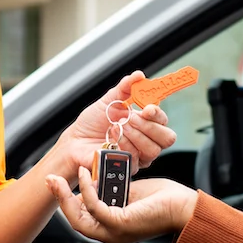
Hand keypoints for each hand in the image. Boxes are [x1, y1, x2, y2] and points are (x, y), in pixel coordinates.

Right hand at [45, 173, 198, 242]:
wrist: (185, 208)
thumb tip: (95, 181)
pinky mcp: (121, 224)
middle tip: (50, 179)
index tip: (57, 184)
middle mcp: (110, 235)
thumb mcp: (129, 193)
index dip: (66, 202)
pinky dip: (87, 190)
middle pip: (74, 220)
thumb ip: (110, 191)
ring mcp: (115, 233)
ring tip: (65, 176)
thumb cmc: (163, 201)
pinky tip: (87, 175)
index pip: (80, 219)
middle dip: (59, 199)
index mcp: (112, 229)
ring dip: (68, 196)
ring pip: (79, 218)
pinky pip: (95, 207)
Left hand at [51, 71, 177, 182]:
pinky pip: (136, 159)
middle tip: (130, 119)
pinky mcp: (129, 167)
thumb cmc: (93, 122)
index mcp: (145, 123)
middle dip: (148, 126)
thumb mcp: (109, 100)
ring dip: (134, 136)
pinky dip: (123, 146)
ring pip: (153, 150)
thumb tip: (139, 75)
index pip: (163, 120)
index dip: (158, 114)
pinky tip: (111, 140)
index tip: (147, 108)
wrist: (76, 140)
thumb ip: (125, 88)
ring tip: (117, 128)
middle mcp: (146, 140)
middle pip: (166, 138)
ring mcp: (139, 155)